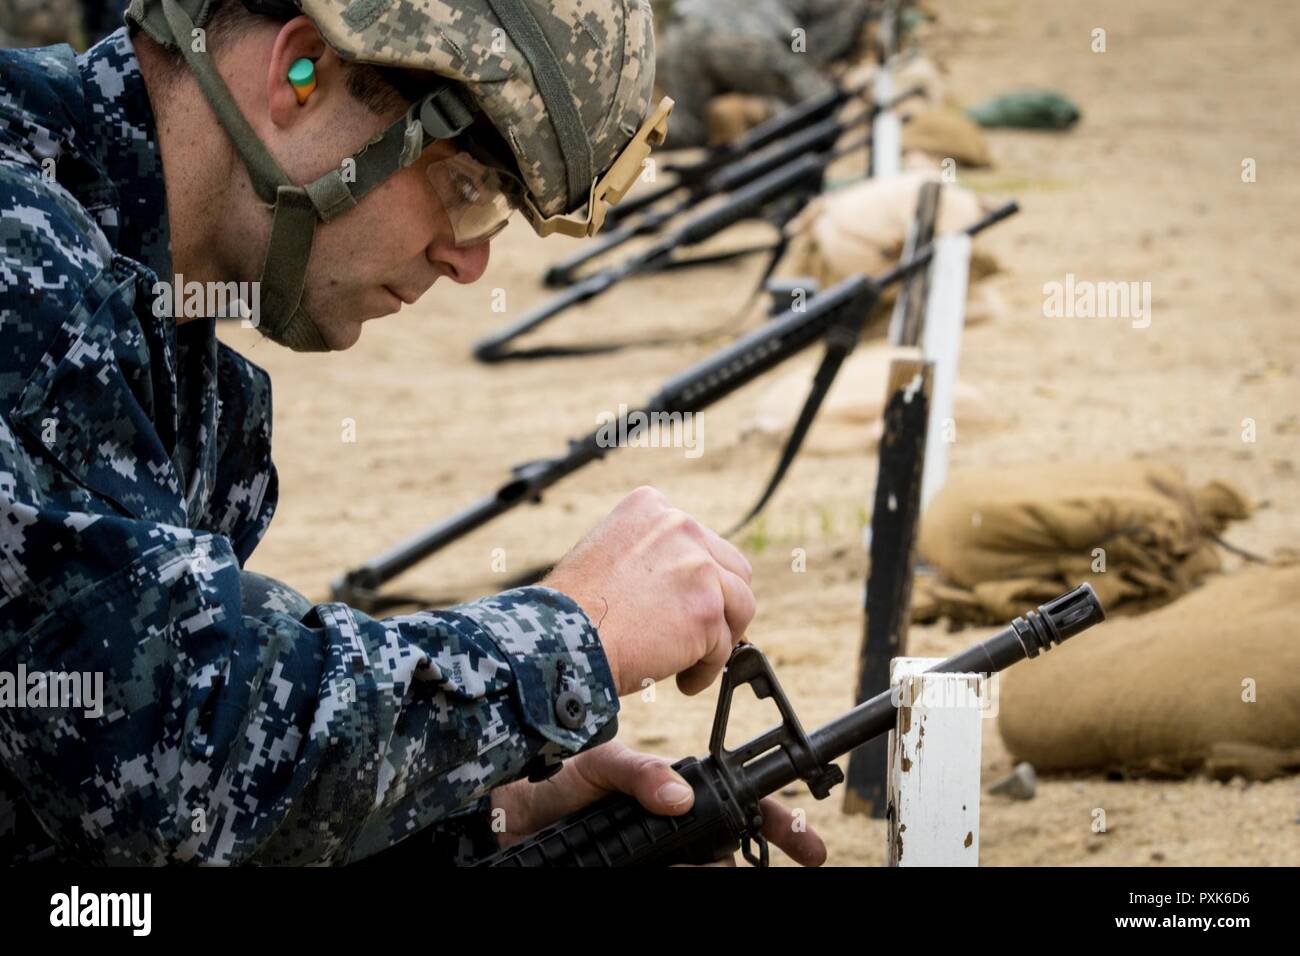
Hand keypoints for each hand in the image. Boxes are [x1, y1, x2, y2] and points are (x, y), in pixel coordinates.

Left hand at [489, 741, 826, 865]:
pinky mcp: (640, 874)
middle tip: (791, 860)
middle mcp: (673, 829)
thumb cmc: (558, 783)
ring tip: (696, 864)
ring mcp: (657, 858)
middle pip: (731, 848)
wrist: (512, 814)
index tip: (804, 842)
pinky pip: (672, 880)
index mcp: (674, 792)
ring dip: (712, 867)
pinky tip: (674, 870)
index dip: (774, 822)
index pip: (737, 805)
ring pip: (705, 870)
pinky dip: (679, 875)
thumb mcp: (601, 767)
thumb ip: (640, 774)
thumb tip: (679, 797)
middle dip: (755, 853)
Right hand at [543, 486, 755, 696]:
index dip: (697, 579)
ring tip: (691, 660)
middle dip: (721, 604)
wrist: (556, 637)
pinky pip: (724, 647)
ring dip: (719, 637)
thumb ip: (650, 557)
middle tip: (700, 634)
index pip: (699, 541)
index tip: (682, 604)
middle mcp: (680, 527)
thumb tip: (684, 585)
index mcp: (651, 508)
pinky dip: (706, 669)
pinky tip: (682, 680)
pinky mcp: (707, 610)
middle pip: (733, 568)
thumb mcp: (606, 554)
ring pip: (739, 606)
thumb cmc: (570, 610)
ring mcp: (698, 568)